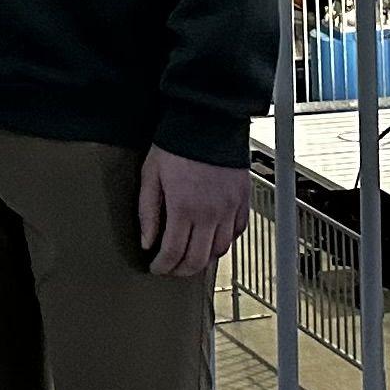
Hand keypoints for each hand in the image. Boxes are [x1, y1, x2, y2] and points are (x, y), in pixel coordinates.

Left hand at [136, 148, 255, 280]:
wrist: (207, 119)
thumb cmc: (177, 143)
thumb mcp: (151, 175)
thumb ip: (147, 211)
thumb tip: (147, 240)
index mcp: (183, 208)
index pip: (173, 253)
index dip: (162, 266)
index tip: (156, 267)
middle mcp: (209, 213)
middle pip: (198, 259)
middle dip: (181, 270)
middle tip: (172, 268)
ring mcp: (229, 208)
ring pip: (220, 250)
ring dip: (204, 259)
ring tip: (191, 255)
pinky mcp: (242, 200)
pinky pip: (237, 232)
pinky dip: (225, 241)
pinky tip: (213, 238)